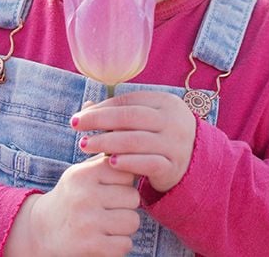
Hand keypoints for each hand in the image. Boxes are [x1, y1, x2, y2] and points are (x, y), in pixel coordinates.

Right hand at [5, 155, 140, 256]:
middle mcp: (84, 196)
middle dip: (126, 205)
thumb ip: (105, 160)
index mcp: (83, 175)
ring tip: (107, 224)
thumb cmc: (71, 198)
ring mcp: (87, 222)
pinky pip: (125, 244)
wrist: (41, 230)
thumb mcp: (81, 173)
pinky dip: (119, 245)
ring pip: (132, 221)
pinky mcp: (91, 246)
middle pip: (133, 197)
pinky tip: (104, 239)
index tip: (110, 189)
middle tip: (109, 209)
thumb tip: (133, 145)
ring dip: (124, 226)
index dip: (123, 183)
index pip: (127, 173)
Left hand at [72, 91, 196, 192]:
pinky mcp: (174, 166)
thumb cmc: (159, 138)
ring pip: (137, 140)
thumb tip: (86, 107)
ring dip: (107, 142)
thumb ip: (118, 114)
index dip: (102, 107)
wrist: (193, 165)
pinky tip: (110, 162)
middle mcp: (173, 120)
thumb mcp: (144, 121)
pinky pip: (148, 163)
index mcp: (166, 102)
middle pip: (131, 117)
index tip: (80, 116)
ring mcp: (176, 144)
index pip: (129, 101)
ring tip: (85, 145)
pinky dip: (128, 162)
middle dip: (100, 121)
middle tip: (76, 127)